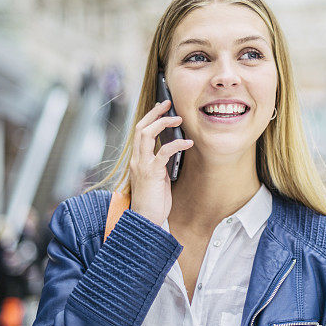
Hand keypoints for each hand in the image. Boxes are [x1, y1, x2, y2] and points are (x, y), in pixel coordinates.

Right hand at [129, 100, 192, 225]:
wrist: (145, 221)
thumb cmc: (153, 201)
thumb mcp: (158, 177)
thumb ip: (161, 163)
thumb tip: (174, 149)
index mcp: (137, 160)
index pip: (139, 132)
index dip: (150, 117)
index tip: (163, 108)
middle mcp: (136, 160)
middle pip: (140, 128)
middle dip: (155, 113)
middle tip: (169, 104)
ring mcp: (142, 166)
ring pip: (147, 134)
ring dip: (163, 123)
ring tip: (179, 119)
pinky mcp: (152, 173)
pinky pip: (163, 152)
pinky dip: (177, 144)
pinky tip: (188, 142)